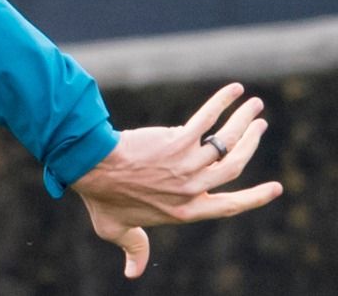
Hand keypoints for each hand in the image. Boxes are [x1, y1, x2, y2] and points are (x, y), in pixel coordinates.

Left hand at [70, 82, 282, 278]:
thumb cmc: (100, 198)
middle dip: (251, 146)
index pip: (228, 206)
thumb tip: (132, 273)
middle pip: (234, 167)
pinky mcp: (176, 140)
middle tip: (259, 127)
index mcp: (184, 211)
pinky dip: (223, 102)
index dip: (254, 198)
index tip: (274, 188)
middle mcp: (192, 188)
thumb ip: (134, 248)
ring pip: (227, 142)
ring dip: (245, 122)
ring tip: (255, 107)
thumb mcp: (117, 231)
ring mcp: (186, 164)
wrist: (88, 168)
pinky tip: (235, 90)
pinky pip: (207, 119)